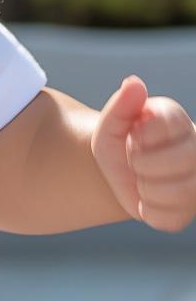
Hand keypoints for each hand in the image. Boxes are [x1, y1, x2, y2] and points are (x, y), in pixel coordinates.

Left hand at [91, 74, 195, 231]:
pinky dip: (149, 210)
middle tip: (134, 160)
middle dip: (145, 162)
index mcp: (177, 120)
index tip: (133, 137)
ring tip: (140, 178)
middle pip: (185, 159)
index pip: (170, 126)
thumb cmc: (118, 142)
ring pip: (183, 191)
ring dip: (147, 187)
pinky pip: (172, 217)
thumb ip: (121, 104)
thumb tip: (134, 83)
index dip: (143, 136)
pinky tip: (145, 197)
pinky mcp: (190, 210)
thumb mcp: (111, 123)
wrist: (119, 173)